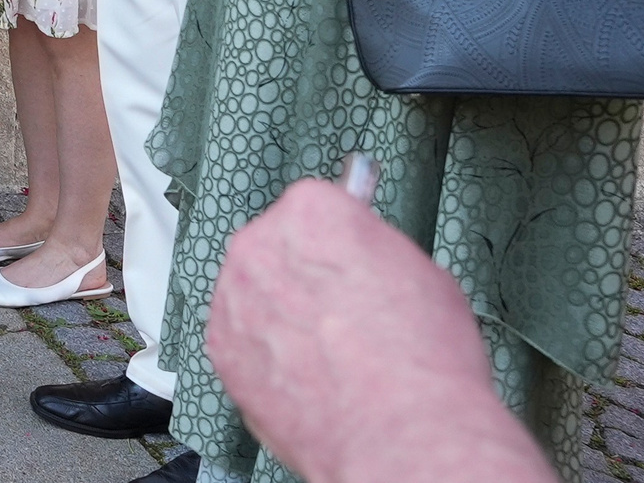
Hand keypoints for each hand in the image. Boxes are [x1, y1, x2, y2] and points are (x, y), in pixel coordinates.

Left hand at [206, 178, 555, 482]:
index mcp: (312, 211)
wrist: (401, 434)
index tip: (350, 263)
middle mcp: (260, 244)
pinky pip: (240, 339)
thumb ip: (373, 251)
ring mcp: (232, 296)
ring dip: (279, 315)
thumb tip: (363, 256)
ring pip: (253, 294)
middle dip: (303, 276)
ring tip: (327, 354)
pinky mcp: (219, 348)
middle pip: (276, 247)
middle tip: (340, 313)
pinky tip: (305, 377)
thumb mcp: (423, 275)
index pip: (315, 208)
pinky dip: (264, 356)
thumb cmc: (422, 360)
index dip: (341, 243)